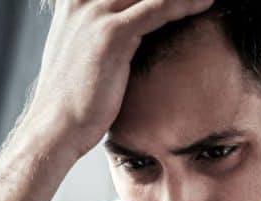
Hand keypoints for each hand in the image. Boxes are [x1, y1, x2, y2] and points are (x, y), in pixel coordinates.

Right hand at [22, 0, 214, 157]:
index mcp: (74, 1)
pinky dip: (185, 4)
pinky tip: (205, 2)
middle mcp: (82, 1)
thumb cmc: (72, 98)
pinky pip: (159, 8)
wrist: (55, 127)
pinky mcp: (112, 34)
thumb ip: (98, 30)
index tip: (174, 0)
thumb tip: (127, 29)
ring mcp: (95, 14)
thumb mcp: (81, 51)